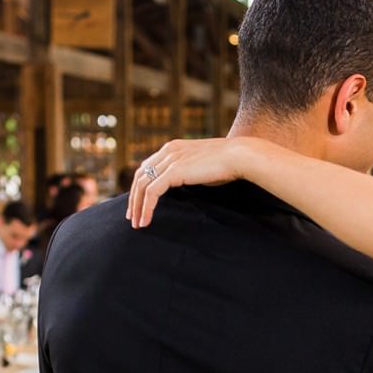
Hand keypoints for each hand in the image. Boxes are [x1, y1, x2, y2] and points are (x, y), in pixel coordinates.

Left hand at [129, 137, 266, 227]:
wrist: (240, 156)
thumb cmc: (227, 164)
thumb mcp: (201, 166)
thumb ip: (188, 172)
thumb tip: (183, 186)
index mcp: (172, 148)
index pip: (147, 167)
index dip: (139, 187)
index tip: (138, 204)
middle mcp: (168, 151)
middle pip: (140, 176)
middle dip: (133, 198)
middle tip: (132, 217)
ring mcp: (170, 160)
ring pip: (142, 186)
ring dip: (137, 207)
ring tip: (137, 224)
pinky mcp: (174, 172)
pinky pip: (152, 192)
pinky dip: (146, 208)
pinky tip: (146, 221)